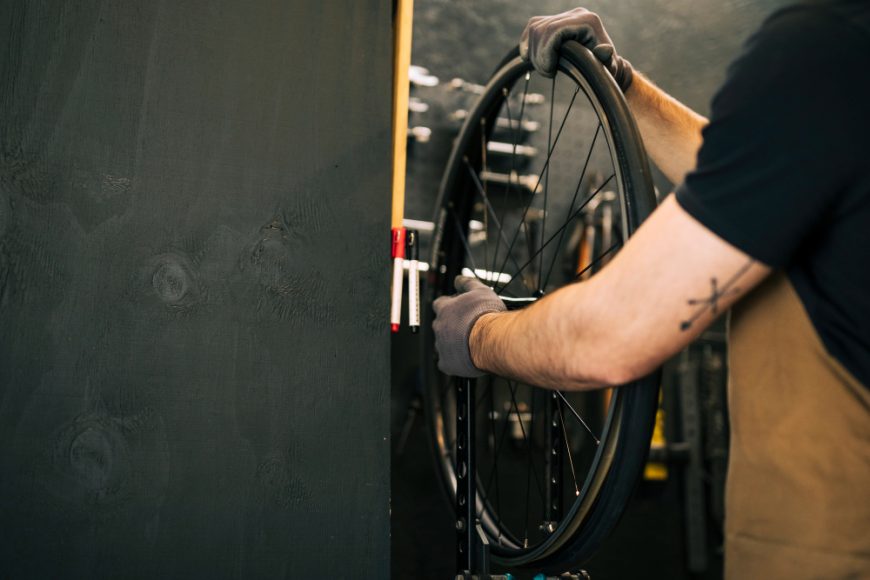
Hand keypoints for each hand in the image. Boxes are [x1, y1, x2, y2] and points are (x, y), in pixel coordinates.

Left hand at [432, 276, 505, 376]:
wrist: (492, 340)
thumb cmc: (486, 315)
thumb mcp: (480, 290)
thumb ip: (467, 283)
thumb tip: (458, 279)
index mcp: (444, 309)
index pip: (440, 304)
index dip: (449, 306)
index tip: (459, 309)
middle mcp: (439, 326)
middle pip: (440, 325)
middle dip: (451, 326)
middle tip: (467, 328)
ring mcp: (440, 345)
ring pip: (442, 344)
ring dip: (452, 343)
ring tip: (469, 344)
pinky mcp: (446, 363)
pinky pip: (446, 363)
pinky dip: (454, 361)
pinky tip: (466, 358)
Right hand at [519, 7, 633, 90]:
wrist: (604, 62)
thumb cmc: (607, 68)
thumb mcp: (610, 68)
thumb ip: (608, 60)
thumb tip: (605, 50)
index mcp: (588, 21)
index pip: (554, 29)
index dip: (545, 51)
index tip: (550, 71)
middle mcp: (576, 14)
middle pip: (541, 29)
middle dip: (539, 54)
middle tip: (547, 73)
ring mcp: (564, 16)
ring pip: (535, 29)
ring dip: (534, 52)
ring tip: (545, 68)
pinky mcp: (554, 21)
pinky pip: (533, 27)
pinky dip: (528, 44)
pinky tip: (530, 58)